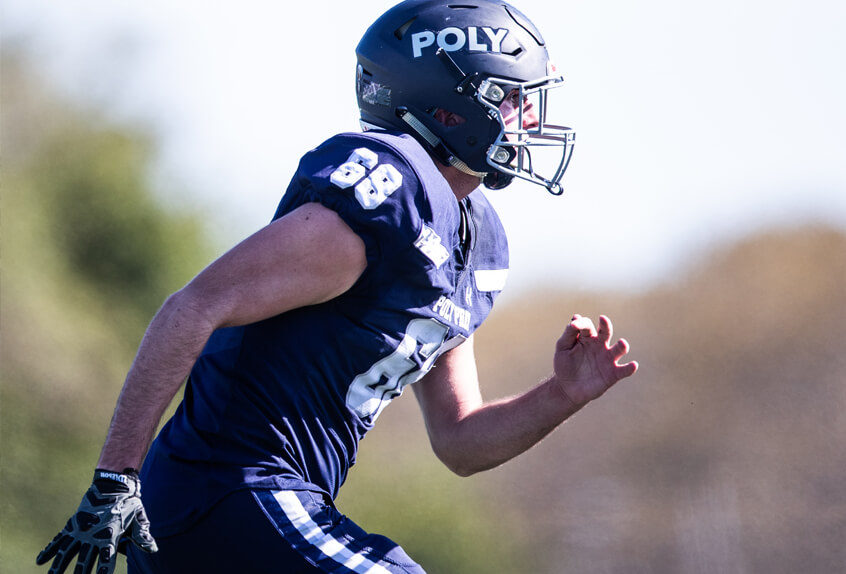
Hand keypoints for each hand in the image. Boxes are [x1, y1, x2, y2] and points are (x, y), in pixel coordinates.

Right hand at [36, 469, 157, 573]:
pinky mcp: (72, 524)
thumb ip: (143, 535)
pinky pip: (58, 539)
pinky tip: (40, 561)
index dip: (103, 572)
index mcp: (110, 535)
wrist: (113, 483)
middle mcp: (92, 534)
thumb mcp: (139, 517)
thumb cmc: (128, 502)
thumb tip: (152, 549)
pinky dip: (48, 550)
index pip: (106, 560)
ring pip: (66, 552)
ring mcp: (80, 529)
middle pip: (83, 560)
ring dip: (58, 567)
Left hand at [552, 314, 637, 407]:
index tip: (574, 325)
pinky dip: (630, 368)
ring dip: (622, 345)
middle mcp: (600, 345)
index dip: (582, 323)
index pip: (588, 325)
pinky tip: (633, 365)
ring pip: (620, 349)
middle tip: (603, 319)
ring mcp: (607, 359)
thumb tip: (576, 318)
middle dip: (606, 325)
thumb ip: (569, 333)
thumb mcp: (563, 347)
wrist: (566, 388)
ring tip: (621, 343)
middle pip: (607, 331)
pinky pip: (624, 370)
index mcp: (587, 337)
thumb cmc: (564, 365)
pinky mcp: (613, 374)